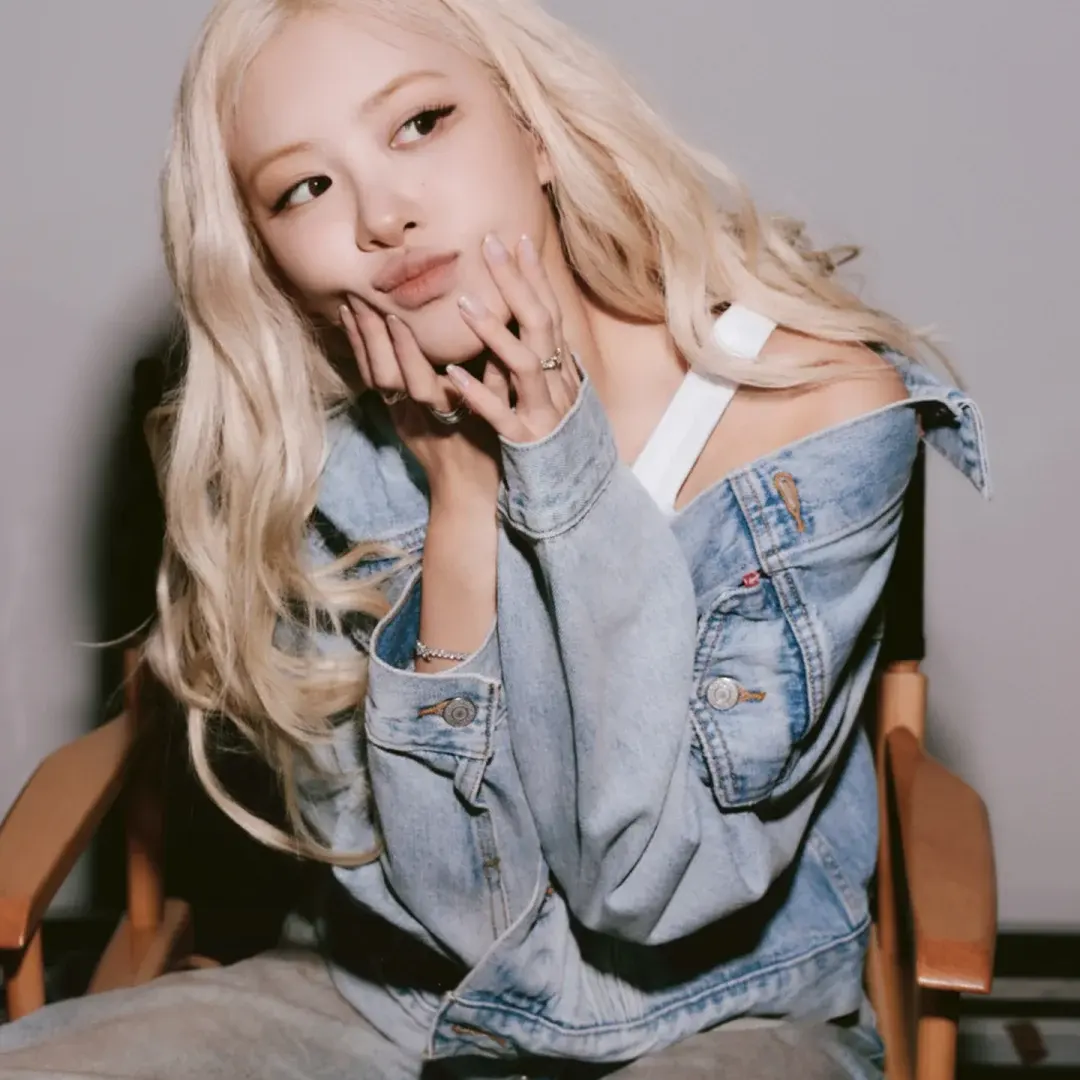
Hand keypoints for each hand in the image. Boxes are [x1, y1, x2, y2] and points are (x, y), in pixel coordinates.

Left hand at [339, 297, 503, 507]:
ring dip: (361, 341)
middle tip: (360, 296)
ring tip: (350, 303)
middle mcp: (417, 413)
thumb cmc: (491, 453)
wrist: (465, 493)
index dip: (404, 349)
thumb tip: (495, 330)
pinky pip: (373, 382)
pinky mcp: (394, 415)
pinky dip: (362, 353)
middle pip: (385, 375)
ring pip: (373, 377)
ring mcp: (401, 415)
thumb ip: (499, 377)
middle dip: (372, 336)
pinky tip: (354, 328)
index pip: (417, 379)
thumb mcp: (501, 414)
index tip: (395, 314)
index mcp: (446, 413)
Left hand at [446, 234, 581, 443]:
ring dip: (494, 331)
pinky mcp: (525, 440)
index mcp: (561, 369)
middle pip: (540, 325)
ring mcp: (543, 411)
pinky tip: (452, 375)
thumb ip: (537, 358)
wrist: (572, 492)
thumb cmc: (552, 437)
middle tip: (489, 244)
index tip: (517, 238)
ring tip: (464, 302)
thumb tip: (523, 319)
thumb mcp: (550, 392)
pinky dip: (479, 393)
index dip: (535, 276)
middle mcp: (557, 384)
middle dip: (516, 283)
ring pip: (523, 365)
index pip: (549, 312)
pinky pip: (501, 415)